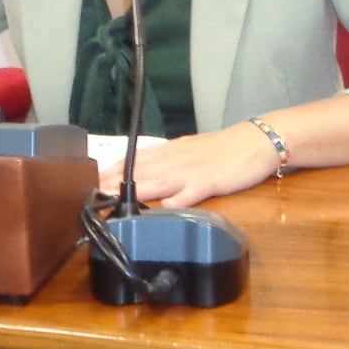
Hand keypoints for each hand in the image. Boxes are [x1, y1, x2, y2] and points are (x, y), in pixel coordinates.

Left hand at [101, 124, 284, 209]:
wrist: (256, 140)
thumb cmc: (223, 149)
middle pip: (141, 171)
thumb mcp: (190, 151)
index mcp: (171, 151)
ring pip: (159, 180)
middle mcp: (176, 159)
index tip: (92, 181)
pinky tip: (163, 207)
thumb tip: (146, 175)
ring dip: (135, 191)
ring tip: (114, 200)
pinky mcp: (211, 182)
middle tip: (92, 193)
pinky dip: (176, 200)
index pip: (135, 159)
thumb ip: (168, 163)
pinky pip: (191, 192)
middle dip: (114, 183)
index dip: (113, 171)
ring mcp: (192, 171)